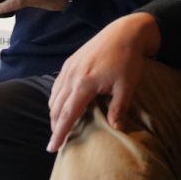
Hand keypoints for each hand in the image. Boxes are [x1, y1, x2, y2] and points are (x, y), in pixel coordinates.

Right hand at [46, 12, 160, 152]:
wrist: (125, 32)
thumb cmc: (128, 59)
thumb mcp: (127, 86)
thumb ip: (119, 108)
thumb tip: (116, 129)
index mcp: (84, 84)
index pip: (67, 114)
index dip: (59, 133)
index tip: (52, 148)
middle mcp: (71, 75)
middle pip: (56, 107)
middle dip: (54, 126)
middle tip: (56, 141)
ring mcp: (69, 67)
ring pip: (54, 95)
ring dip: (54, 112)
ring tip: (59, 126)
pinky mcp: (70, 61)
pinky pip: (57, 84)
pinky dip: (56, 98)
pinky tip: (62, 104)